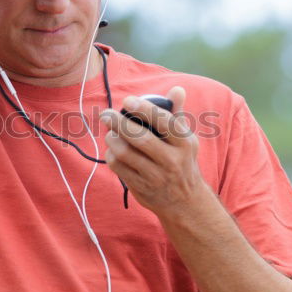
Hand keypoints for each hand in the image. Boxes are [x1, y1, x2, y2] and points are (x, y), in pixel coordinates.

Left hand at [100, 86, 205, 215]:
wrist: (185, 201)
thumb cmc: (181, 160)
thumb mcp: (185, 139)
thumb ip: (177, 113)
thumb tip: (177, 89)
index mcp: (185, 143)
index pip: (164, 121)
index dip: (144, 109)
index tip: (128, 100)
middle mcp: (172, 160)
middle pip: (140, 138)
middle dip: (119, 122)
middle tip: (106, 113)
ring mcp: (156, 176)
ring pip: (125, 153)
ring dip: (112, 139)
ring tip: (110, 132)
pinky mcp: (141, 188)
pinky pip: (118, 167)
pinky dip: (111, 155)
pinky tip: (113, 150)